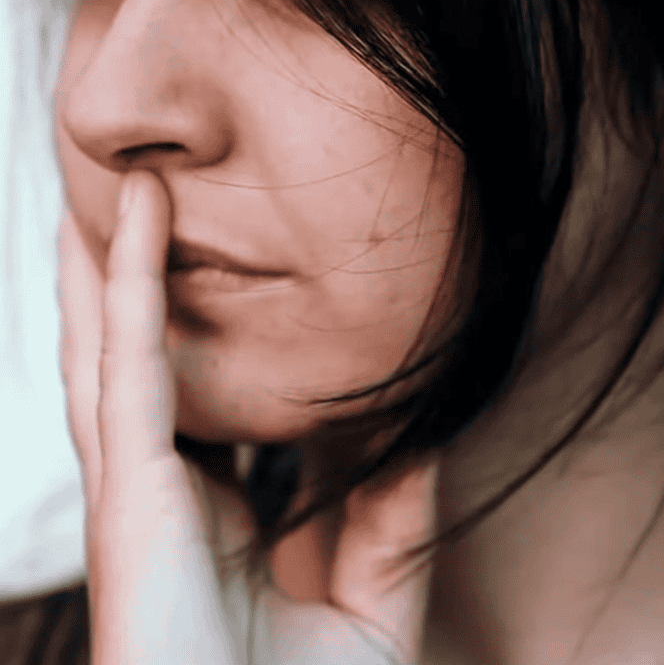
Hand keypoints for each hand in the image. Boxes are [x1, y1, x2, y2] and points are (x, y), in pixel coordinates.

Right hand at [58, 170, 438, 663]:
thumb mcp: (371, 602)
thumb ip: (396, 514)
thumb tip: (424, 430)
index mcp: (217, 518)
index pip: (212, 402)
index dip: (217, 333)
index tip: (248, 271)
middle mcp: (167, 491)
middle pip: (148, 362)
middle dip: (142, 286)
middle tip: (151, 204)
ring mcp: (138, 484)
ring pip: (115, 343)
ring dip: (115, 260)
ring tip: (128, 187)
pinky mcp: (128, 487)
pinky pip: (129, 357)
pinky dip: (129, 276)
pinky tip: (141, 210)